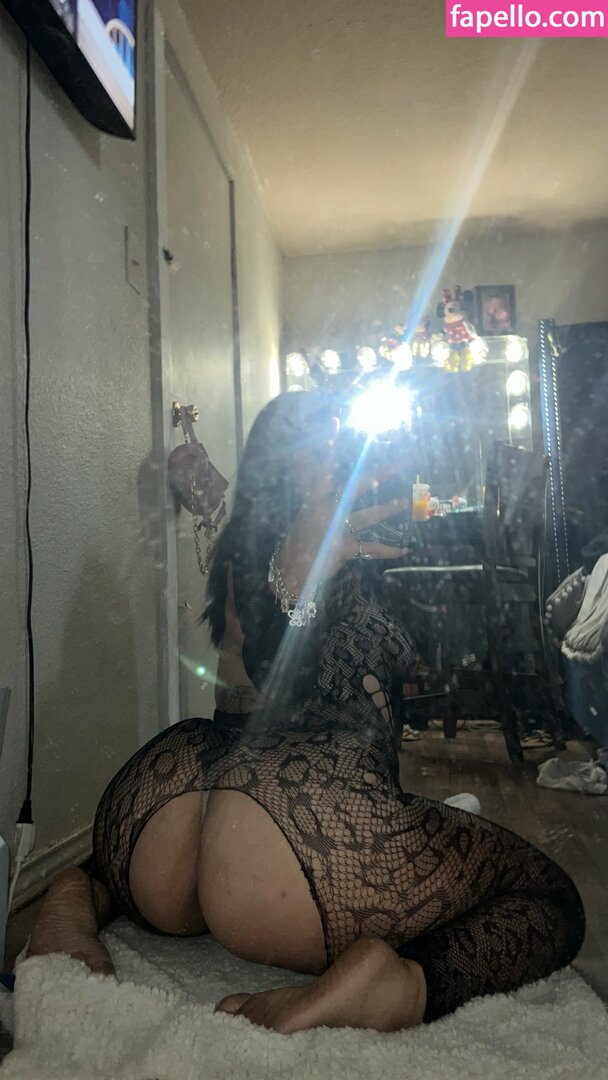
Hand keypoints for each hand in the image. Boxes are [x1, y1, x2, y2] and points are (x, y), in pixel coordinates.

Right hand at [276, 453, 408, 597]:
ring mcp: (335, 529)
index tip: (335, 421)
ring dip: (387, 508)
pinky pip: (371, 548)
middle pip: (354, 486)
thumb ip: (316, 490)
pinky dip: (390, 550)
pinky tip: (405, 549)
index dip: (328, 446)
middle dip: (378, 473)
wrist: (291, 568)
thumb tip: (320, 467)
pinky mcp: (343, 548)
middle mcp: (325, 510)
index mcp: (314, 499)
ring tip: (403, 501)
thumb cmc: (301, 537)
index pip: (321, 467)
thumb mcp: (305, 511)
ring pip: (366, 515)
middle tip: (399, 464)